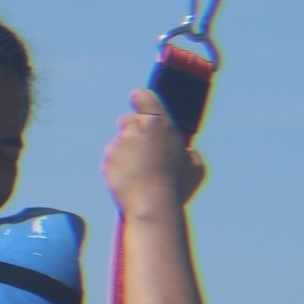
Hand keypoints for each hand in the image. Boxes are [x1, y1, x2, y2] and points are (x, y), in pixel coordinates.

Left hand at [103, 88, 206, 217]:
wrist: (152, 206)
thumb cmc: (176, 188)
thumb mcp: (195, 168)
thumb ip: (189, 153)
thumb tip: (185, 150)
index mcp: (161, 125)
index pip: (143, 97)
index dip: (140, 99)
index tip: (138, 100)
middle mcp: (137, 129)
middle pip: (127, 120)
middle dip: (131, 130)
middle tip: (141, 148)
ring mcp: (120, 142)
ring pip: (120, 142)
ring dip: (127, 153)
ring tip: (141, 174)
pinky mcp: (108, 157)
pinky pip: (112, 158)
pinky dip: (118, 166)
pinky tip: (129, 180)